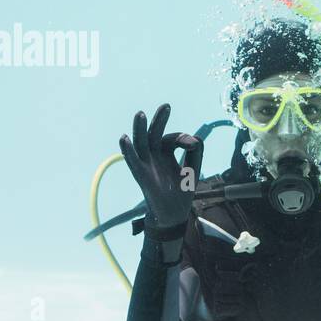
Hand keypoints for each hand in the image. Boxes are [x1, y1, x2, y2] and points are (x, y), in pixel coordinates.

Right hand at [118, 104, 203, 228]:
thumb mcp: (193, 169)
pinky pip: (133, 161)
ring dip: (140, 129)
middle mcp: (154, 156)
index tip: (193, 144)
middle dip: (160, 120)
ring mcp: (147, 165)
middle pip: (154, 134)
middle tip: (166, 106)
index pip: (172, 138)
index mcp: (165, 153)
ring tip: (141, 114)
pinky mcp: (142, 176)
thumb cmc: (181, 191)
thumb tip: (195, 138)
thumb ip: (195, 153)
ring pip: (141, 143)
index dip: (183, 138)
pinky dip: (128, 150)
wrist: (174, 214)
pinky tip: (124, 138)